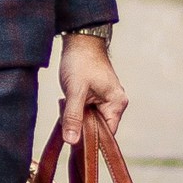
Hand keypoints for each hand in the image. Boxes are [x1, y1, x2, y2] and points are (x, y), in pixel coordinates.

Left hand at [59, 34, 126, 148]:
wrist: (79, 40)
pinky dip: (76, 111)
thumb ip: (73, 116)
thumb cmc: (81, 60)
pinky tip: (68, 104)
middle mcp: (114, 104)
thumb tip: (72, 140)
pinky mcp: (96, 97)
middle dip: (81, 127)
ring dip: (77, 118)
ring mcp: (105, 100)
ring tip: (67, 107)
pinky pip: (86, 112)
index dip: (90, 140)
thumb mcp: (75, 90)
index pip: (107, 134)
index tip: (73, 142)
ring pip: (90, 120)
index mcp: (116, 103)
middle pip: (98, 129)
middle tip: (66, 121)